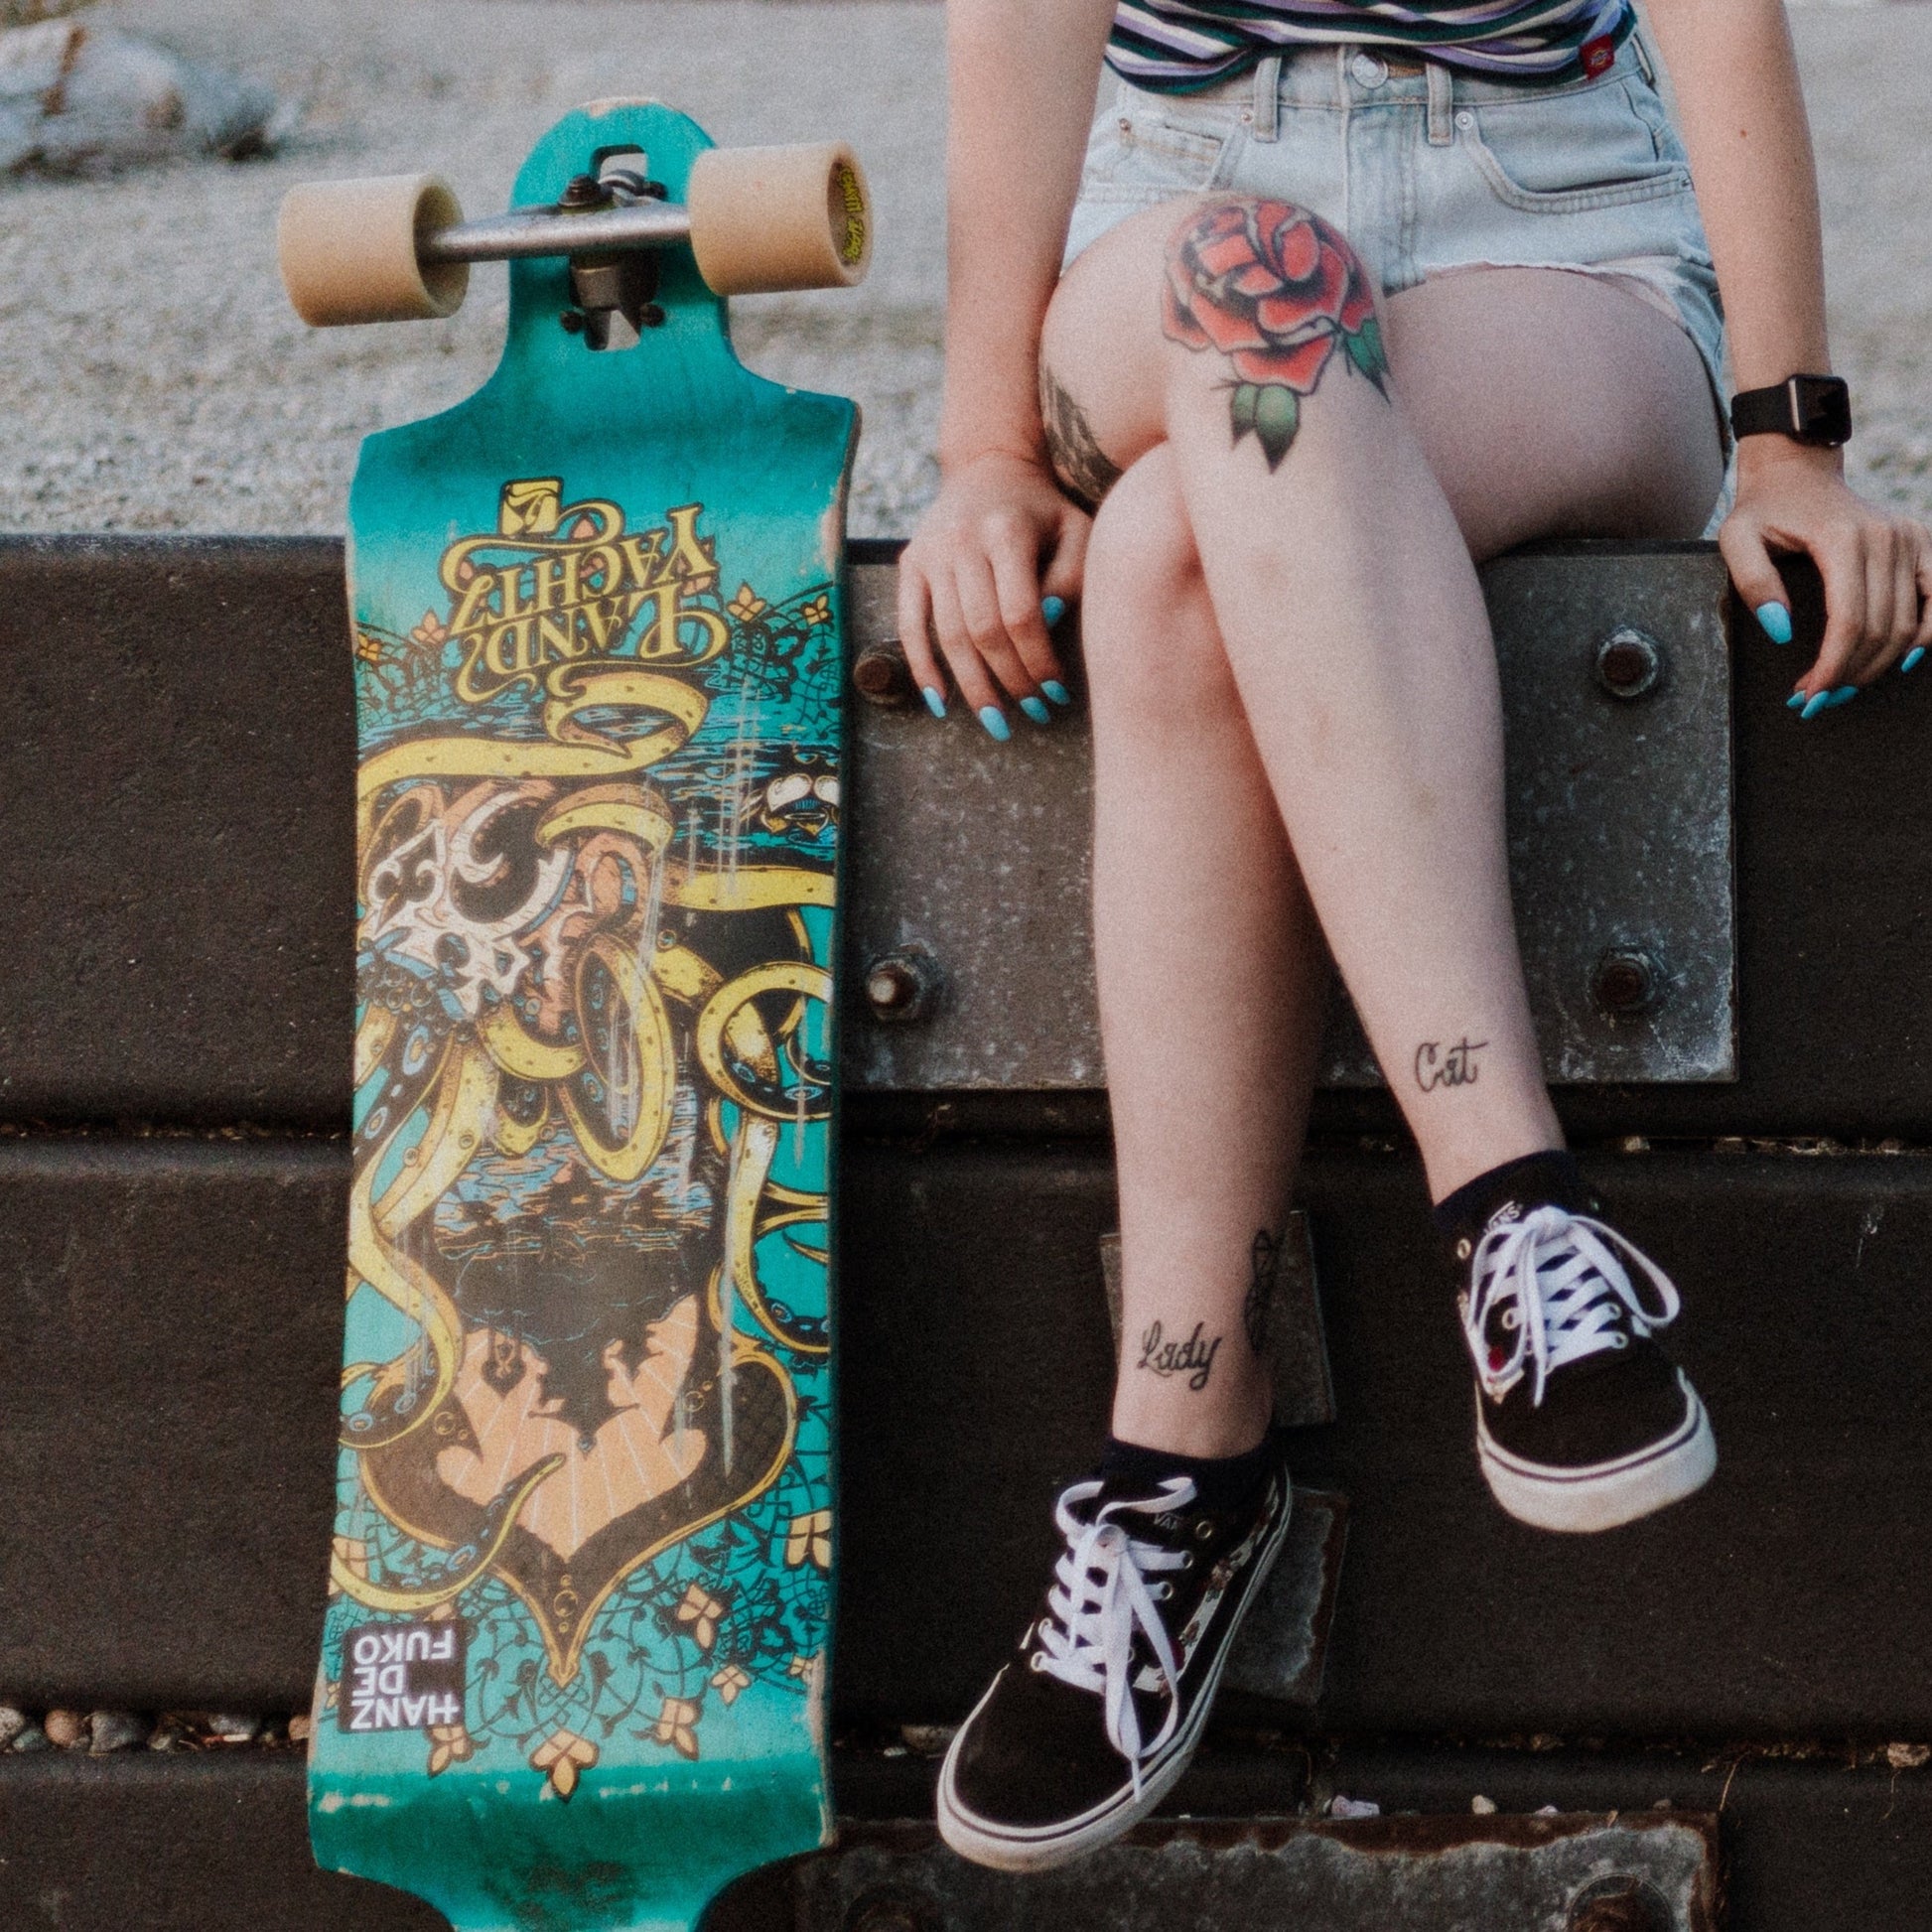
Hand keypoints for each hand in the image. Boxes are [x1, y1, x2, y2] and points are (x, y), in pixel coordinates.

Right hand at [897, 449, 1089, 737]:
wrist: (989, 468)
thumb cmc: (1043, 512)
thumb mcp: (1074, 533)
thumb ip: (1069, 579)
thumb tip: (1043, 625)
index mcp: (1006, 531)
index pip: (1021, 614)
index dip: (1038, 661)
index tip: (1056, 693)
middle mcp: (962, 541)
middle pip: (983, 630)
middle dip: (1010, 680)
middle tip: (1033, 712)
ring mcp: (931, 553)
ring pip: (949, 635)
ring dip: (973, 686)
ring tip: (996, 721)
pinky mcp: (909, 563)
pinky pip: (910, 625)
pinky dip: (923, 668)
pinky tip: (942, 703)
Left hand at [1721, 440, 1931, 715]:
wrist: (1796, 473)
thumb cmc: (1763, 510)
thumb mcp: (1736, 539)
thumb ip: (1752, 582)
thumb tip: (1781, 631)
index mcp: (1842, 539)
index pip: (1849, 622)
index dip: (1832, 666)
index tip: (1809, 696)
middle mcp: (1886, 537)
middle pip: (1881, 630)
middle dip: (1849, 673)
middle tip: (1815, 699)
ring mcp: (1910, 538)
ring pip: (1908, 625)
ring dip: (1877, 666)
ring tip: (1842, 686)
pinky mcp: (1921, 541)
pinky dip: (1925, 636)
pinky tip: (1899, 661)